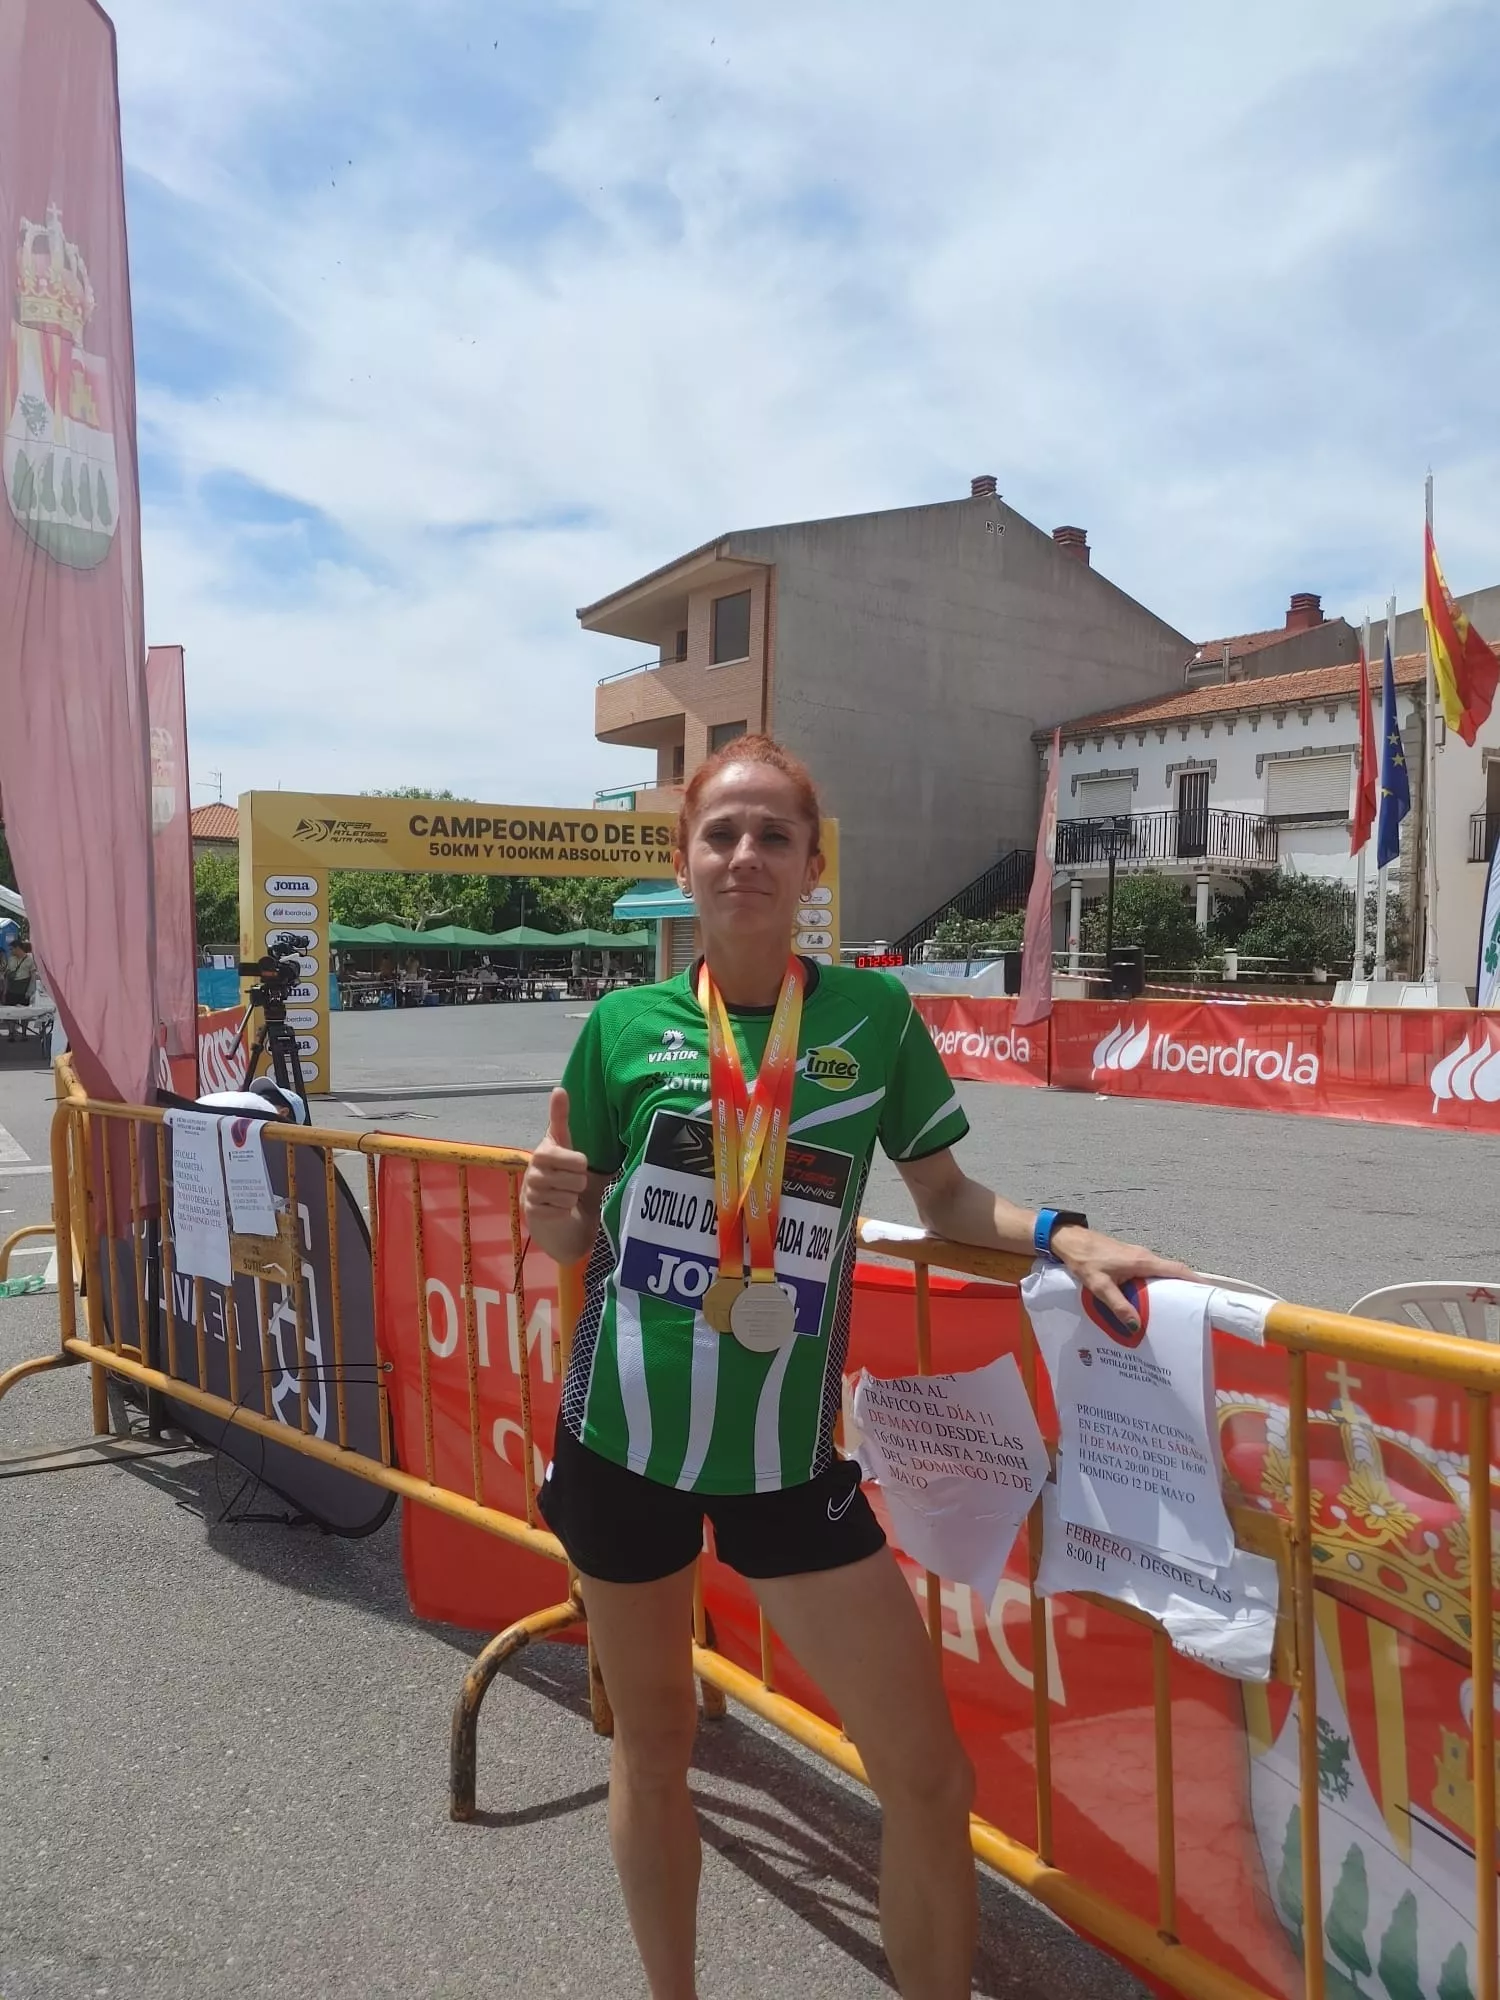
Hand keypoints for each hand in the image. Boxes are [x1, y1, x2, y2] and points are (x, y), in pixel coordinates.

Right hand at [522, 1088, 590, 1227]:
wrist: (542, 1204)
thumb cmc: (556, 1170)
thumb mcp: (561, 1142)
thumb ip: (560, 1116)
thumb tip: (559, 1088)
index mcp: (542, 1152)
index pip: (578, 1160)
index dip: (580, 1164)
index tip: (573, 1163)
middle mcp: (533, 1172)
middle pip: (578, 1179)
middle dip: (578, 1183)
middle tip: (568, 1181)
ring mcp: (531, 1193)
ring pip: (571, 1197)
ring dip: (571, 1197)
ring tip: (561, 1193)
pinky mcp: (533, 1212)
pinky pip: (563, 1211)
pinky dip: (564, 1211)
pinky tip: (555, 1206)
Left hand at [1049, 1225, 1194, 1332]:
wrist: (1070, 1240)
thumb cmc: (1085, 1261)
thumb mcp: (1100, 1286)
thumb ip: (1119, 1305)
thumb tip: (1136, 1325)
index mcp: (1143, 1261)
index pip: (1177, 1269)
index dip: (1195, 1280)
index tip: (1209, 1292)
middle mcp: (1145, 1256)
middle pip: (1173, 1271)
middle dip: (1186, 1287)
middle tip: (1195, 1308)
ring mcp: (1138, 1256)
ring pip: (1162, 1272)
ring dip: (1171, 1286)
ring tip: (1177, 1308)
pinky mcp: (1130, 1258)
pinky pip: (1151, 1271)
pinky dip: (1158, 1283)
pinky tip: (1153, 1299)